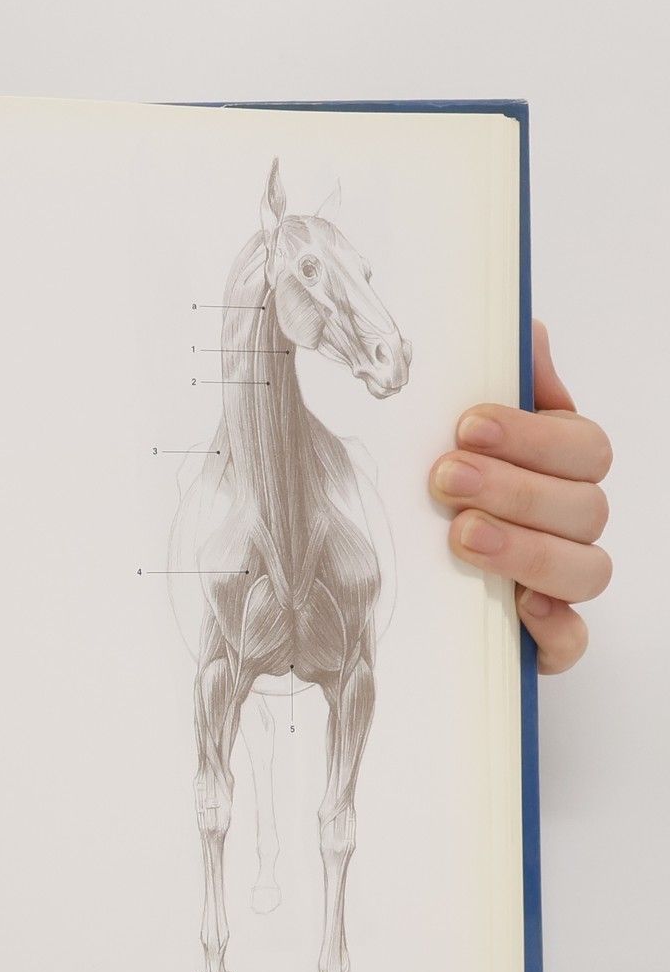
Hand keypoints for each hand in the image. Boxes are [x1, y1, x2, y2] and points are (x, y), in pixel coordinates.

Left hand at [431, 322, 609, 672]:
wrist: (386, 572)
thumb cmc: (431, 489)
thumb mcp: (445, 430)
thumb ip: (492, 379)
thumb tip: (525, 330)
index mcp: (558, 465)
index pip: (580, 445)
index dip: (530, 434)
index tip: (467, 424)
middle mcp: (569, 521)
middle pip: (584, 505)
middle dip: (515, 488)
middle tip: (445, 479)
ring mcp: (561, 581)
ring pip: (586, 568)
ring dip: (526, 549)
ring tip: (461, 536)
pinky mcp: (543, 638)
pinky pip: (572, 641)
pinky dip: (555, 628)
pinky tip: (520, 607)